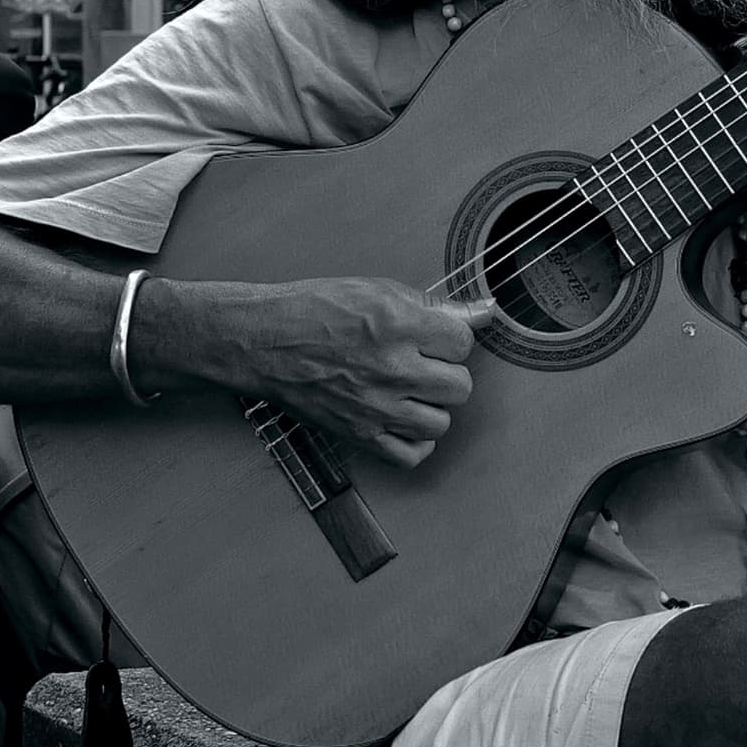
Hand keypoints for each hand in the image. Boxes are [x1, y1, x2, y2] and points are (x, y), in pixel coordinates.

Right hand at [154, 275, 492, 468]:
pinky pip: (413, 455)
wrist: (263, 342)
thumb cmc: (315, 310)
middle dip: (445, 373)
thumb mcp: (378, 291)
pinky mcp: (361, 435)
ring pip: (441, 422)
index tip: (431, 338)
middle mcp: (393, 369)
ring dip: (431, 407)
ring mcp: (377, 408)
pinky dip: (416, 442)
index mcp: (400, 326)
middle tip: (420, 363)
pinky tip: (405, 421)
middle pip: (459, 386)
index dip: (449, 339)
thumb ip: (435, 306)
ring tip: (409, 391)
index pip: (463, 343)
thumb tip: (483, 312)